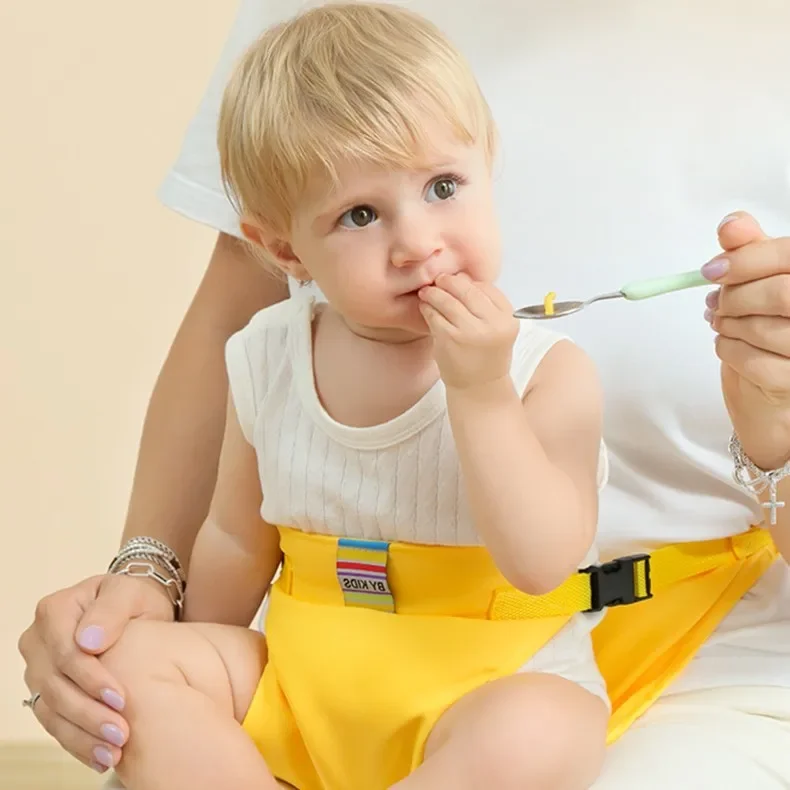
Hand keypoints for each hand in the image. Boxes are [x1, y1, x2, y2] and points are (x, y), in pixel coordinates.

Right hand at [18, 573, 174, 772]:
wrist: (134, 612)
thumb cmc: (133, 599)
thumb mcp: (129, 593)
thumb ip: (112, 610)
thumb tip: (89, 641)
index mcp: (54, 611)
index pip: (66, 653)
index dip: (91, 679)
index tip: (121, 698)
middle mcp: (38, 641)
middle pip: (56, 686)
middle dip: (89, 714)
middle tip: (120, 734)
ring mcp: (38, 670)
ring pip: (52, 709)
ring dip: (82, 735)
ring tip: (113, 753)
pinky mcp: (46, 693)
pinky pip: (55, 723)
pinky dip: (77, 742)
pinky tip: (101, 758)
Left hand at [418, 272, 518, 390]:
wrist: (479, 387)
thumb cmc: (486, 356)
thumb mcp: (497, 329)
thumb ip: (485, 306)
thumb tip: (460, 277)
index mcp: (507, 319)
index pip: (488, 288)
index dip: (470, 281)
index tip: (458, 279)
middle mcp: (492, 323)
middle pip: (467, 290)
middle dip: (449, 281)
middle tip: (438, 279)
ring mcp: (470, 331)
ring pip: (448, 300)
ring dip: (434, 293)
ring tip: (427, 292)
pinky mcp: (450, 339)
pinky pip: (435, 315)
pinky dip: (427, 309)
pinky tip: (425, 307)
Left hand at [703, 211, 789, 468]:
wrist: (774, 393)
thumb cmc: (775, 324)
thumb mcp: (766, 279)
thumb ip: (752, 250)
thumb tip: (731, 224)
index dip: (746, 260)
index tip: (710, 270)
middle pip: (781, 294)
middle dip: (736, 297)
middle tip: (716, 302)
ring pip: (763, 328)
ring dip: (728, 324)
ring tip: (721, 322)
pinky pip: (753, 362)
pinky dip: (728, 350)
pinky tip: (727, 344)